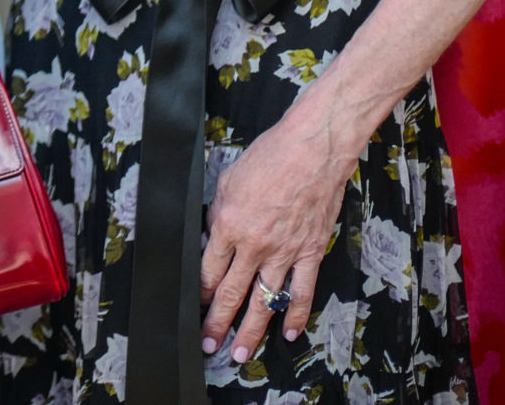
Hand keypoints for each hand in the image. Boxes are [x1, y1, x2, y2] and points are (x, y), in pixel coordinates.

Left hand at [199, 105, 357, 365]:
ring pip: (264, 301)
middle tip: (207, 346)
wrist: (312, 151)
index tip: (193, 309)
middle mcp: (254, 245)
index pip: (208, 270)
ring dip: (251, 330)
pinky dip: (294, 315)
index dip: (199, 294)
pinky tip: (287, 333)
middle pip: (231, 293)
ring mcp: (284, 253)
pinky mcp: (309, 253)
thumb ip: (218, 215)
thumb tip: (212, 238)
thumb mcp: (227, 181)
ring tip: (241, 353)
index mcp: (228, 225)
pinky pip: (301, 292)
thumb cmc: (269, 158)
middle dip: (216, 323)